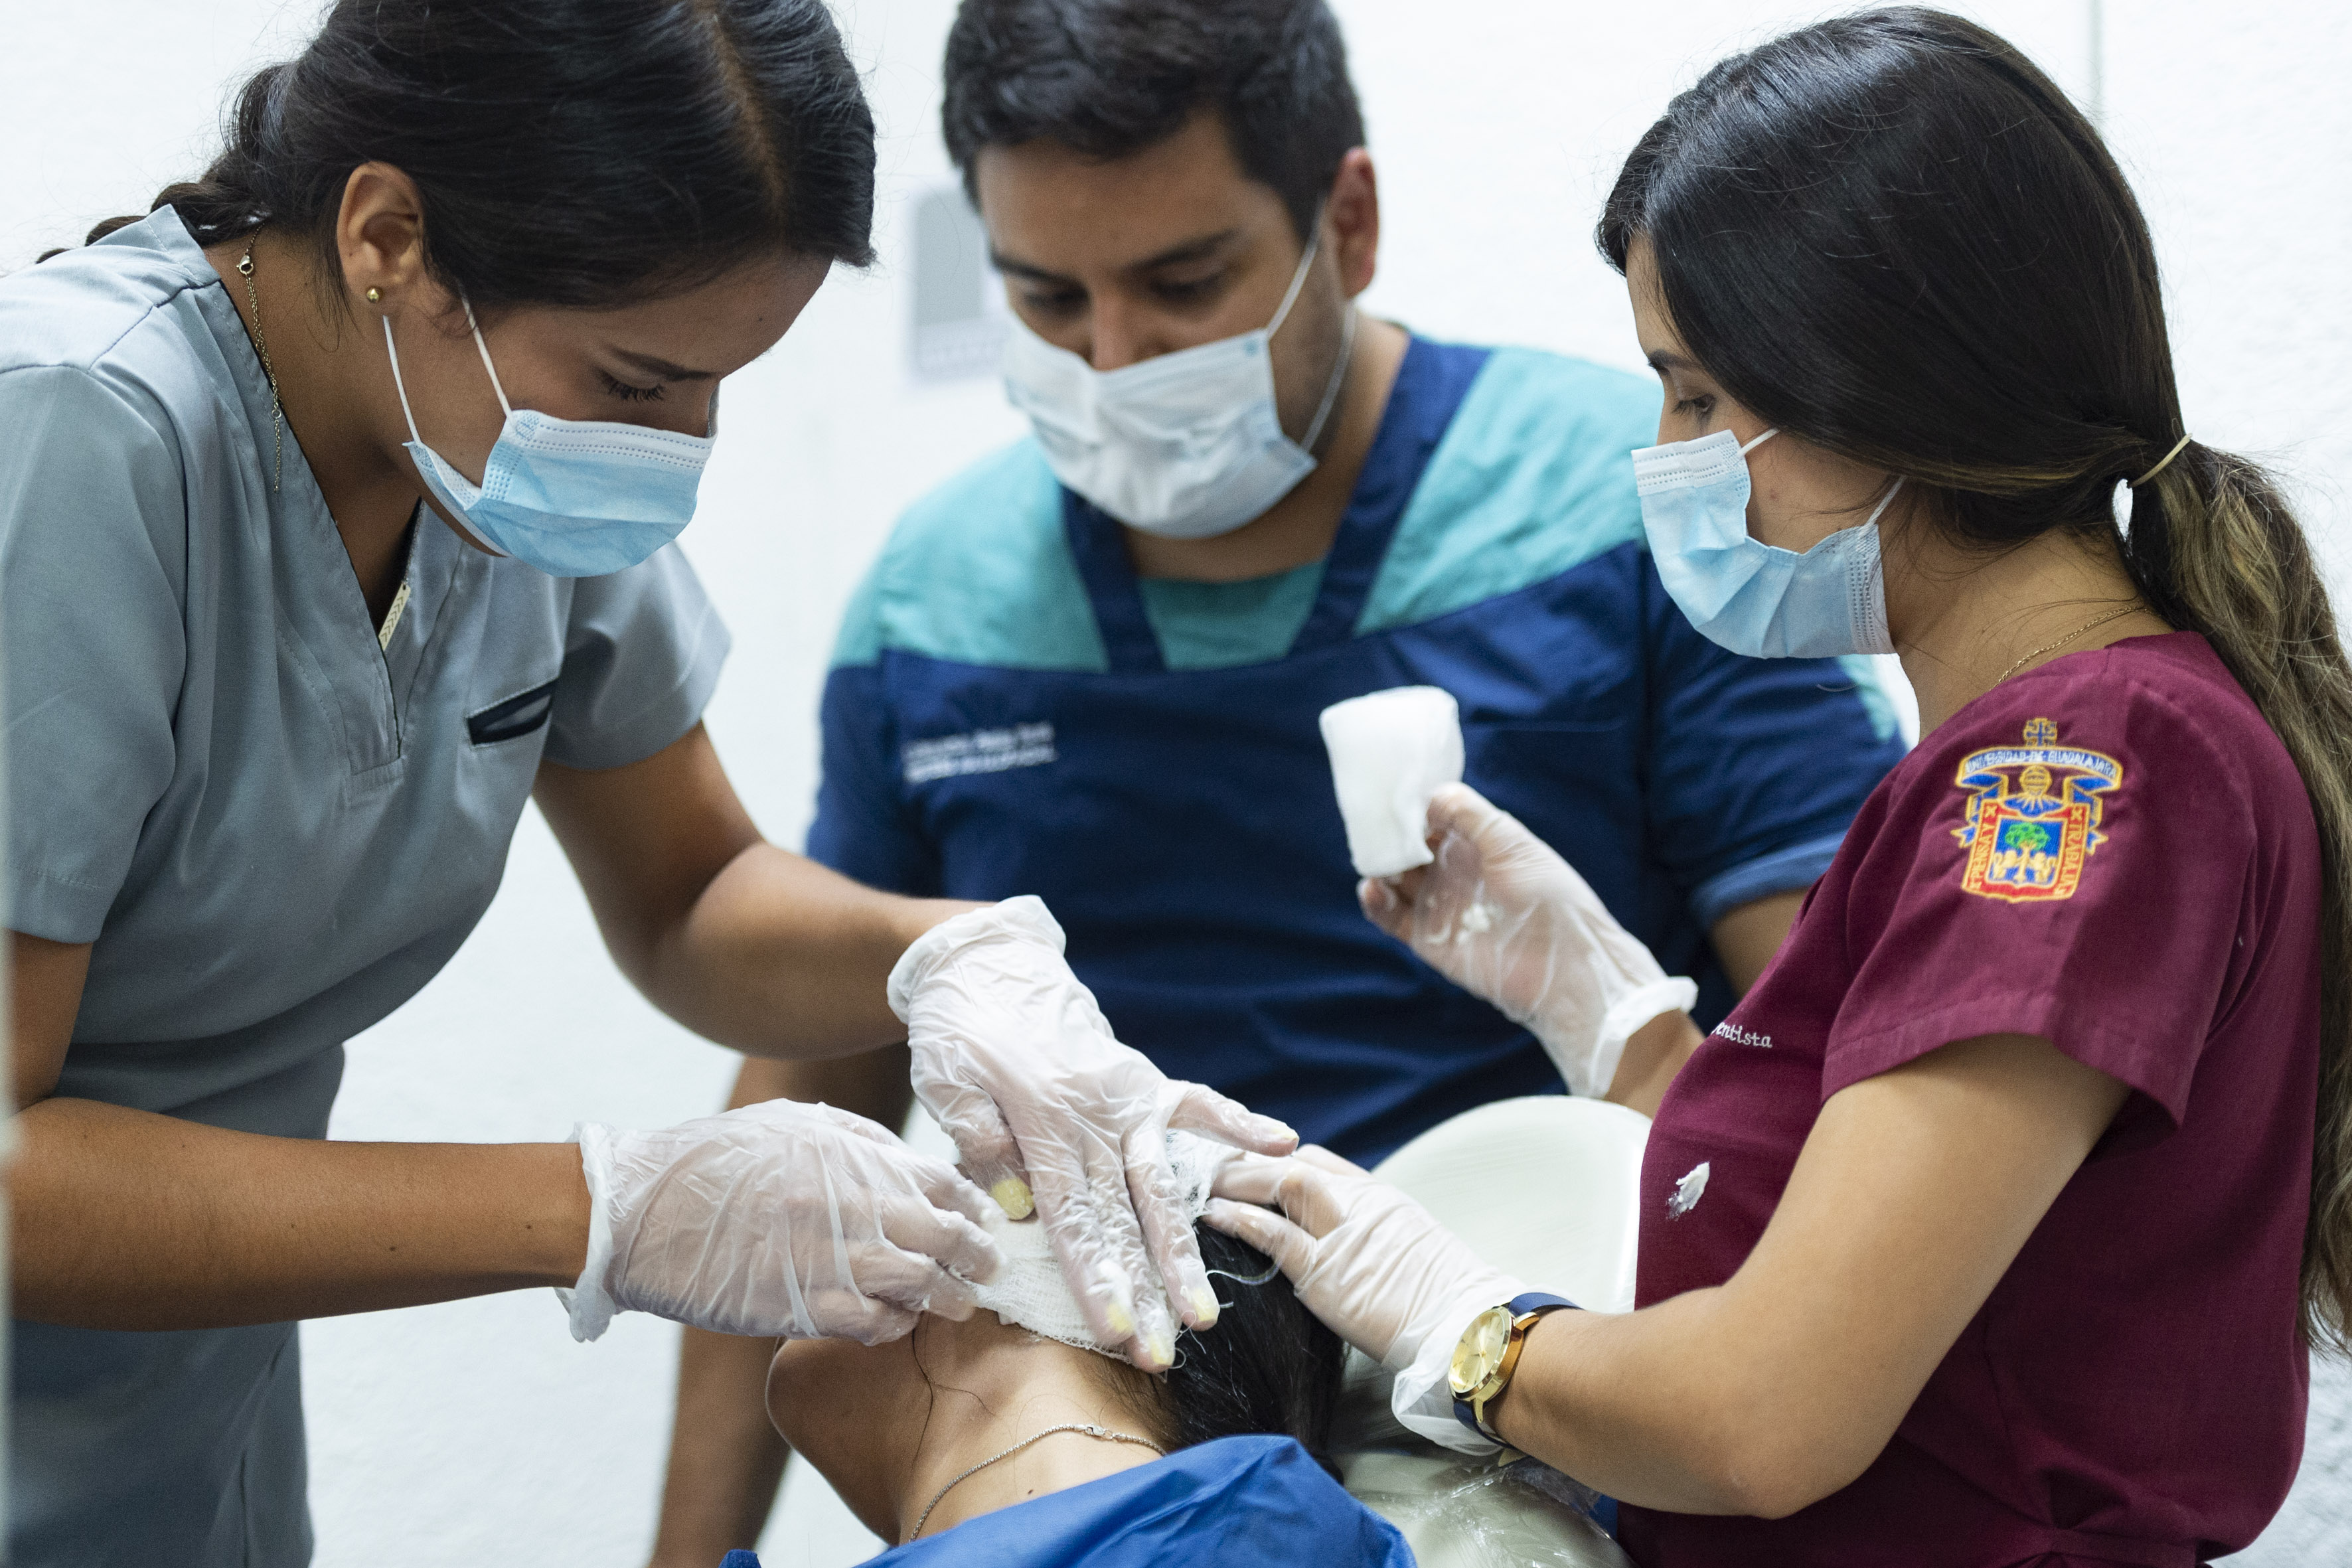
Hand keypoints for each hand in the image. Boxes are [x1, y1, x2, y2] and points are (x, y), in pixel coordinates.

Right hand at [564, 1099, 999, 1343]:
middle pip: (940, 1232)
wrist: (637, 1213)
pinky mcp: (795, 1304)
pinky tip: (898, 1322)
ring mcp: (820, 1256)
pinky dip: (893, 1325)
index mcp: (844, 1155)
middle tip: (989, 1265)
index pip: (938, 1180)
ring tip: (961, 1303)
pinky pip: (868, 1323)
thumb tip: (911, 1162)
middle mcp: (842, 1204)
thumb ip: (855, 1141)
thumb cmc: (713, 1163)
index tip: (984, 1216)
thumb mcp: (789, 1126)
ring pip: (915, 1282)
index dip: (971, 1201)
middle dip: (976, 1252)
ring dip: (946, 1296)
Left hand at [890, 897, 1296, 1368]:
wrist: (986, 965)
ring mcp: (1129, 1096)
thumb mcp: (945, 1080)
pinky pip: (1200, 1103)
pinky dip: (1241, 1122)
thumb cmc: (960, 1031)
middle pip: (1125, 1218)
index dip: (1095, 1277)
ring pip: (1162, 1185)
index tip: (1115, 1332)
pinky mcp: (1146, 1080)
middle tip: (1162, 1354)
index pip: (1073, 1216)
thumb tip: (1016, 1202)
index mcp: (1044, 1120)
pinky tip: (1282, 1146)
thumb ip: (978, 1138)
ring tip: (1205, 1314)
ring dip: (1183, 1253)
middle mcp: (1097, 1114)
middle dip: (1144, 1292)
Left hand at [1208, 1146, 1527, 1455]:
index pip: (1322, 1163)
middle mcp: (1364, 1204)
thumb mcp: (1417, 1255)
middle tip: (1207, 1166)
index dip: (1280, 1161)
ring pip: (1280, 1184)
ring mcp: (1347, 1234)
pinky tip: (1212, 1216)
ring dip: (1236, 1180)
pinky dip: (1240, 1219)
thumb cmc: (1453, 1309)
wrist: (1473, 1332)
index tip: (1250, 1167)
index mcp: (1385, 1200)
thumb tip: (1358, 1256)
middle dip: (1247, 1161)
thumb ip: (1380, 1242)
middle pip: (1294, 1163)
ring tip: (1199, 1183)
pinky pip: (1274, 1234)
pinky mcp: (1329, 1272)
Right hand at [1361, 783, 1695, 1096]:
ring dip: (1379, 866)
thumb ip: (1470, 815)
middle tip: (1373, 825)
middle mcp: (1453, 873)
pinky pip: (1392, 917)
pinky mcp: (1427, 939)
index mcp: (1476, 846)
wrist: (1564, 965)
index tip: (1392, 796)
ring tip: (1373, 857)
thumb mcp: (1513, 844)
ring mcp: (1439, 905)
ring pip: (1394, 880)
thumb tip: (1427, 798)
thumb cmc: (1550, 898)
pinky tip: (1371, 887)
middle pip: (1408, 848)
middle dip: (1389, 836)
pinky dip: (1375, 902)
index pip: (1433, 819)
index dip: (1412, 808)